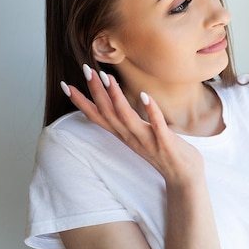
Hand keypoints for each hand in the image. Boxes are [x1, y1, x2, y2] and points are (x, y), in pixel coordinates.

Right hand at [61, 65, 203, 183]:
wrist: (184, 179)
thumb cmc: (163, 153)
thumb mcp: (140, 137)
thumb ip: (128, 123)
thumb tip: (118, 105)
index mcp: (124, 136)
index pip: (97, 118)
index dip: (81, 102)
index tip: (65, 85)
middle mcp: (131, 138)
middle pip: (108, 113)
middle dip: (96, 91)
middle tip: (86, 70)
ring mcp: (148, 142)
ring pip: (126, 118)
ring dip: (117, 97)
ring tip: (108, 77)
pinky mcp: (166, 144)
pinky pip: (157, 126)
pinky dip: (151, 111)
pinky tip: (145, 95)